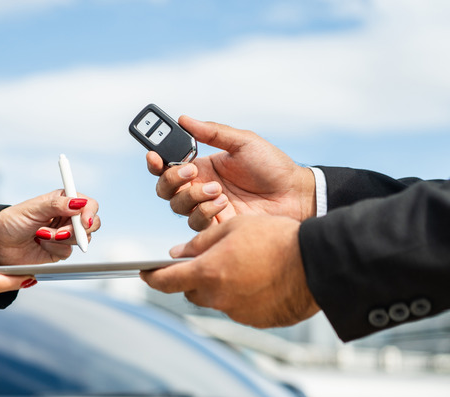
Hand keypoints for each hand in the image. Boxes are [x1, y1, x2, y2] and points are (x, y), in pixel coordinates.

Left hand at [0, 190, 99, 264]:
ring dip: (61, 239)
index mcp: (63, 201)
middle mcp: (67, 217)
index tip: (84, 221)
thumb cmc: (12, 221)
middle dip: (77, 230)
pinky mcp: (59, 251)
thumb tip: (79, 202)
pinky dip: (55, 248)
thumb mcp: (33, 208)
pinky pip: (68, 252)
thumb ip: (57, 204)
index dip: (90, 212)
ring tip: (40, 235)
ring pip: (81, 239)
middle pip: (91, 224)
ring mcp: (65, 235)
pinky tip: (41, 244)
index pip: (88, 204)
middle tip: (60, 233)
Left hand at [140, 216, 319, 327]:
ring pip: (217, 298)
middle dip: (193, 277)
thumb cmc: (278, 239)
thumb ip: (201, 241)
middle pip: (192, 291)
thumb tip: (179, 253)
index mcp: (207, 273)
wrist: (319, 264)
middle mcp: (219, 297)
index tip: (144, 273)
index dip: (151, 277)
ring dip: (220, 284)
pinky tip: (259, 279)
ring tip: (243, 264)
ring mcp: (238, 312)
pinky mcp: (257, 321)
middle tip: (206, 260)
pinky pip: (240, 307)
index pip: (166, 281)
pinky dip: (242, 295)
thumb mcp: (235, 228)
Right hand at [147, 116, 315, 230]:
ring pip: (177, 206)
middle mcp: (200, 187)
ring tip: (217, 189)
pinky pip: (196, 222)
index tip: (154, 156)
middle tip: (191, 170)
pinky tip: (224, 203)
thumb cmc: (273, 167)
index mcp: (203, 166)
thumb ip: (212, 132)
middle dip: (171, 179)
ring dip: (192, 196)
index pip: (168, 165)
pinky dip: (205, 211)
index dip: (156, 162)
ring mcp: (207, 207)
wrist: (295, 195)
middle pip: (165, 189)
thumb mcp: (243, 142)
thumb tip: (184, 119)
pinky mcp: (216, 225)